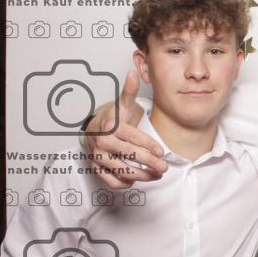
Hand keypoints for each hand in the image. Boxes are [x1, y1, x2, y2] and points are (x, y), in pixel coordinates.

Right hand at [84, 71, 167, 188]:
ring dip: (142, 176)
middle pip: (128, 155)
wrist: (93, 131)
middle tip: (164, 167)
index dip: (148, 145)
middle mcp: (102, 142)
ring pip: (121, 171)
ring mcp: (98, 157)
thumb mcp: (122, 105)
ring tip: (156, 175)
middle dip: (149, 163)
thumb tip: (133, 73)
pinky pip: (111, 181)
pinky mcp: (96, 169)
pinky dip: (125, 183)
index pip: (132, 137)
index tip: (162, 152)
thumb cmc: (113, 119)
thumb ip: (129, 92)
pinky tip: (137, 180)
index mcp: (110, 127)